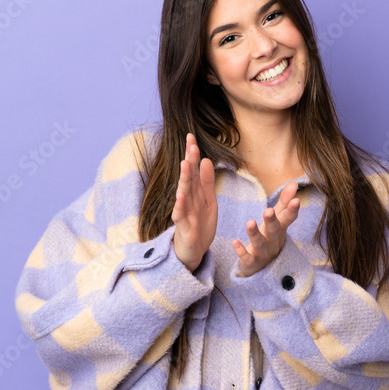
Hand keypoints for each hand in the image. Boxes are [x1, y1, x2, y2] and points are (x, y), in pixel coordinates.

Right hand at [171, 133, 217, 271]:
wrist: (193, 252)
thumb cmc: (200, 226)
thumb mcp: (209, 202)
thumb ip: (207, 183)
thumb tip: (206, 160)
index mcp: (195, 193)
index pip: (194, 170)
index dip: (192, 154)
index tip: (191, 137)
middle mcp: (188, 200)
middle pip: (189, 178)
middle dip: (189, 161)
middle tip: (190, 143)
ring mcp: (184, 213)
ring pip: (184, 193)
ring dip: (184, 179)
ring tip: (185, 164)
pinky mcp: (183, 228)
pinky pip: (180, 215)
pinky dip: (180, 206)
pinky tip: (180, 196)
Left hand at [233, 181, 299, 276]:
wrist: (263, 267)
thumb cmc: (270, 237)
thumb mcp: (278, 220)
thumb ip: (284, 202)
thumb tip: (294, 183)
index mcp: (280, 229)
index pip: (288, 218)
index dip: (292, 210)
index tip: (296, 200)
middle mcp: (274, 241)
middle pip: (274, 230)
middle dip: (272, 221)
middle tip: (268, 211)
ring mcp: (263, 253)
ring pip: (260, 243)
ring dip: (254, 234)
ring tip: (250, 222)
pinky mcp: (252, 262)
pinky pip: (247, 258)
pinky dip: (241, 251)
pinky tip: (235, 242)